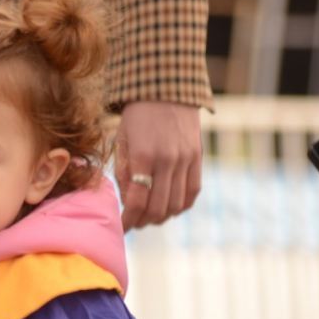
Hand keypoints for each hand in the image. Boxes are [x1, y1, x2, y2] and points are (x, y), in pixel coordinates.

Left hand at [115, 101, 201, 231]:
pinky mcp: (197, 158)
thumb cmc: (137, 117)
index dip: (128, 220)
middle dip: (144, 221)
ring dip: (162, 217)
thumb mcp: (122, 141)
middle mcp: (166, 160)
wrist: (166, 91)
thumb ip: (124, 173)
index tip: (121, 228)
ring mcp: (185, 160)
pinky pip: (193, 192)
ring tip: (150, 218)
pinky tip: (170, 208)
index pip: (137, 201)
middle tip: (134, 223)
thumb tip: (128, 203)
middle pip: (158, 207)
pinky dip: (181, 206)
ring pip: (177, 204)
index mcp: (143, 156)